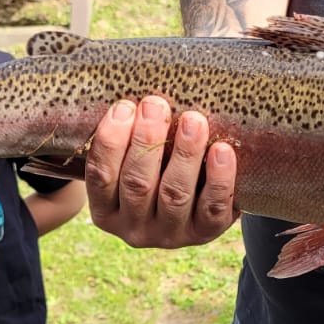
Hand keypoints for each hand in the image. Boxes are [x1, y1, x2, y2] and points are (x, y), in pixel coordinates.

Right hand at [85, 97, 237, 248]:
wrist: (196, 205)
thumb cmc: (157, 169)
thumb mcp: (133, 162)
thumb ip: (130, 136)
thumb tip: (136, 89)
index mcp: (107, 210)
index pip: (100, 177)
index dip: (110, 140)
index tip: (125, 106)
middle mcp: (134, 228)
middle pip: (137, 184)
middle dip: (146, 140)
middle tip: (156, 104)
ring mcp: (170, 234)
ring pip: (175, 194)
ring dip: (184, 154)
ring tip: (193, 120)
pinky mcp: (204, 234)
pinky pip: (212, 208)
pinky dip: (219, 178)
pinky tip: (223, 150)